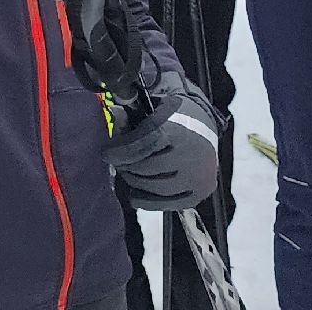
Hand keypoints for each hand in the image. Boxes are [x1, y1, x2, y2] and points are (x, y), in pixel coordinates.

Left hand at [107, 83, 224, 209]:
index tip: (107, 152)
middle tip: (118, 162)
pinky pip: (167, 204)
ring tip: (129, 173)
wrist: (205, 128)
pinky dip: (147, 200)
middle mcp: (194, 155)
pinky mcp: (200, 192)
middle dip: (127, 166)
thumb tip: (113, 113)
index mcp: (182, 129)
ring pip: (157, 188)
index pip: (146, 143)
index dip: (122, 150)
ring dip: (135, 182)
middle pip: (149, 168)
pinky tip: (136, 193)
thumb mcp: (155, 108)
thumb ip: (133, 114)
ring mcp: (199, 177)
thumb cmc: (175, 117)